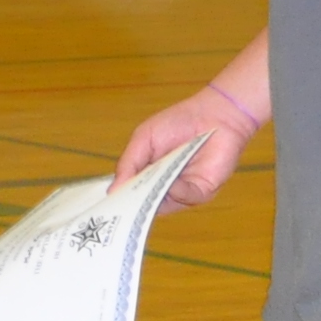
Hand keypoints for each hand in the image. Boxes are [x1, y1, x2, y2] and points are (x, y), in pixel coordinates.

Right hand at [115, 92, 249, 211]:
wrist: (214, 114)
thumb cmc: (178, 122)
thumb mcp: (144, 138)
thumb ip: (129, 163)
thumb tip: (112, 190)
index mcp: (149, 175)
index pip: (132, 195)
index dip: (121, 201)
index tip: (106, 207)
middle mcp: (165, 187)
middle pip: (146, 205)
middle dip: (136, 205)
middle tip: (123, 206)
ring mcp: (183, 191)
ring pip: (165, 205)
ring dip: (156, 197)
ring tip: (147, 188)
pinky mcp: (203, 191)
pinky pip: (186, 197)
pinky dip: (177, 191)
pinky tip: (172, 182)